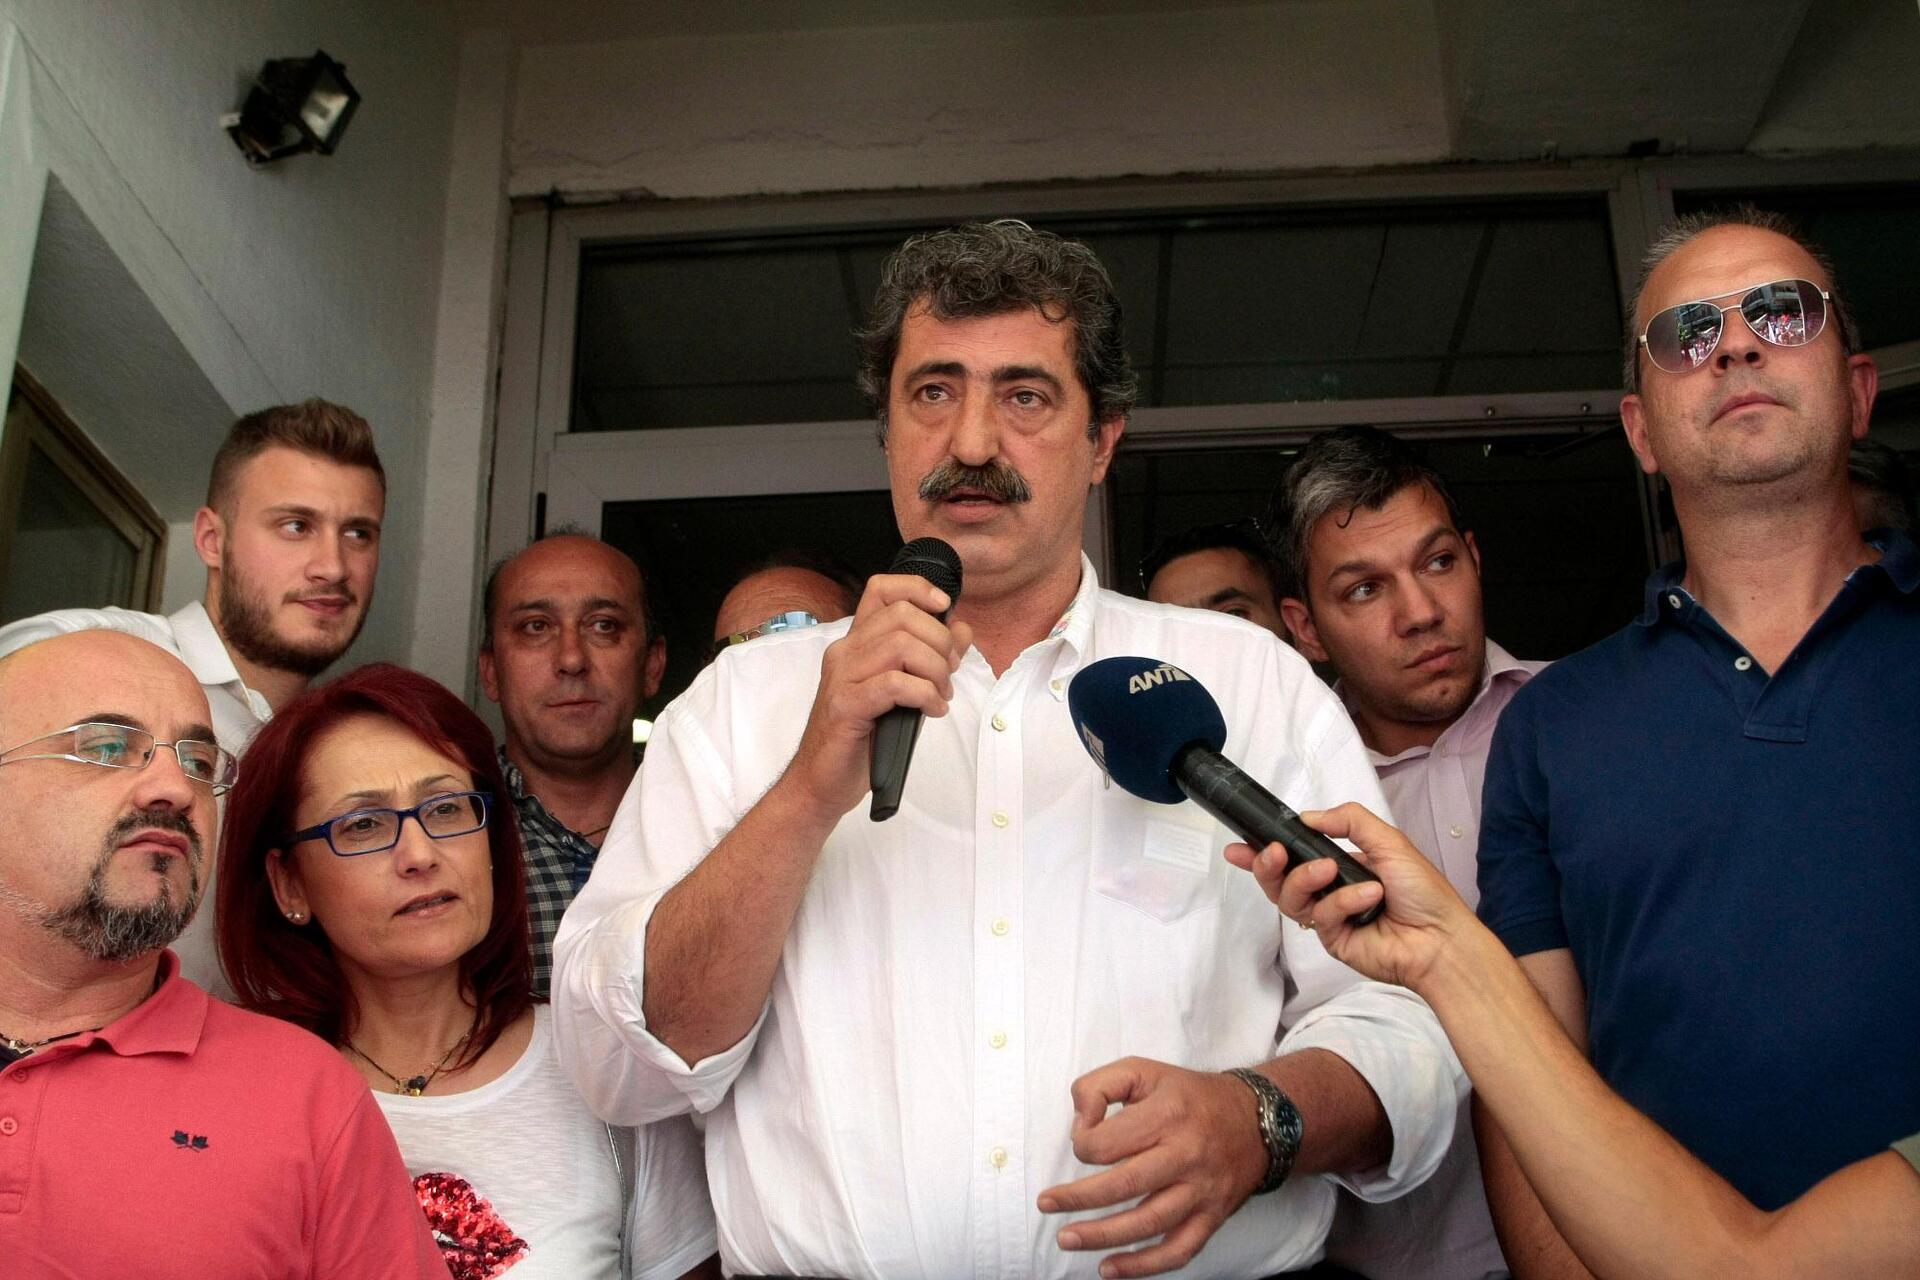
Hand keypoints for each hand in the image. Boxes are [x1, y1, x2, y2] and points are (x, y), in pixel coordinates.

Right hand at [780, 573, 972, 822]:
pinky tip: (931, 711)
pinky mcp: (845, 705)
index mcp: (857, 643)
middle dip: (939, 641)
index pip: (881, 590)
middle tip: (948, 673)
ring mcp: (842, 676)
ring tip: (940, 696)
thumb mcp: (905, 693)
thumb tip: (961, 630)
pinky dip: (924, 695)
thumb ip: (930, 660)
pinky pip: (894, 683)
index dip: (917, 588)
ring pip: (901, 645)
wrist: (823, 781)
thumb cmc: (863, 739)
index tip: (944, 607)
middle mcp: (845, 651)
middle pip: (902, 615)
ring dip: (935, 670)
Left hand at [1037, 1057, 1266, 1277]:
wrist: (1257, 1121)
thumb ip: (1099, 1086)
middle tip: (1046, 1203)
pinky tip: (1110, 1268)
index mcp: (1167, 1114)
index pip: (1109, 1141)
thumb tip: (1080, 1124)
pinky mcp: (1212, 1217)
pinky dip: (1143, 1267)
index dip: (1083, 1143)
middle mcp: (1186, 1154)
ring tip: (1066, 1239)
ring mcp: (1202, 1190)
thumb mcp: (1143, 1070)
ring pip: (1148, 1223)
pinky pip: (1178, 1251)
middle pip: (1124, 1185)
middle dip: (1078, 1198)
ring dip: (1102, 1237)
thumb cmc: (1190, 1095)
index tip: (1082, 1138)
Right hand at [1225, 802, 1467, 989]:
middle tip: (1275, 853)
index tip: (1239, 845)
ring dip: (1304, 879)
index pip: (1292, 857)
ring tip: (1329, 870)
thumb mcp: (1388, 840)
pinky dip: (1343, 902)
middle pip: (1280, 881)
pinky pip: (1322, 916)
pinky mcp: (1334, 941)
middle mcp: (1329, 891)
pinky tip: (1369, 896)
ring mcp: (1330, 918)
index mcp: (1339, 866)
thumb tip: (1308, 817)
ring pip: (1291, 899)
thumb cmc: (1422, 890)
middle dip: (1268, 865)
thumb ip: (1349, 820)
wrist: (1442, 937)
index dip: (1262, 852)